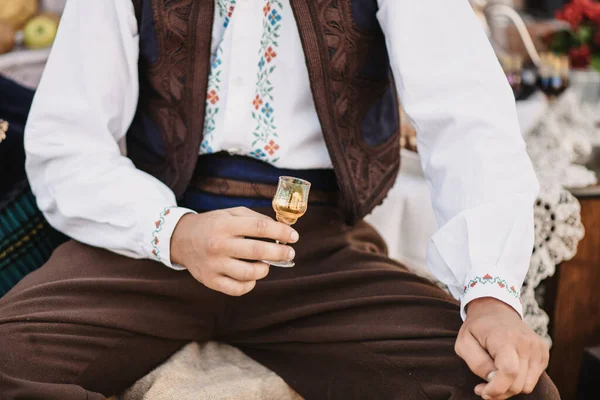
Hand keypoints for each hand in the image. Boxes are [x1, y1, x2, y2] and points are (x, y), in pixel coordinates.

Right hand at [171, 207, 297, 295]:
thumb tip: (280, 230)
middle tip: (290, 254)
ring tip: (267, 264)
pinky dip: (250, 284)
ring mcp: (214, 265)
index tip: (294, 236)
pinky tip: (253, 276)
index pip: (260, 227)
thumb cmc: (213, 225)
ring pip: (249, 273)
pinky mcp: (210, 281)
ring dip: (265, 269)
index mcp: (225, 225)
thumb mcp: (230, 214)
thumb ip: (255, 219)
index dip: (281, 231)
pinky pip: (237, 289)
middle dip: (280, 253)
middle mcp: (219, 245)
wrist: (181, 239)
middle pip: (258, 250)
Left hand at [455, 297, 549, 398]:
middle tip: (482, 386)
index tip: (481, 391)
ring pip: (527, 386)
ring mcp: (538, 348)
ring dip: (508, 388)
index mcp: (505, 338)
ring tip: (494, 377)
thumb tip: (494, 380)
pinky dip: (518, 381)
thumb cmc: (476, 328)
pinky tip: (506, 369)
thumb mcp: (464, 343)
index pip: (509, 371)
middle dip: (498, 391)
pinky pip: (532, 380)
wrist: (495, 309)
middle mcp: (526, 343)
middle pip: (517, 384)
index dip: (496, 389)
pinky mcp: (543, 353)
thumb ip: (477, 363)